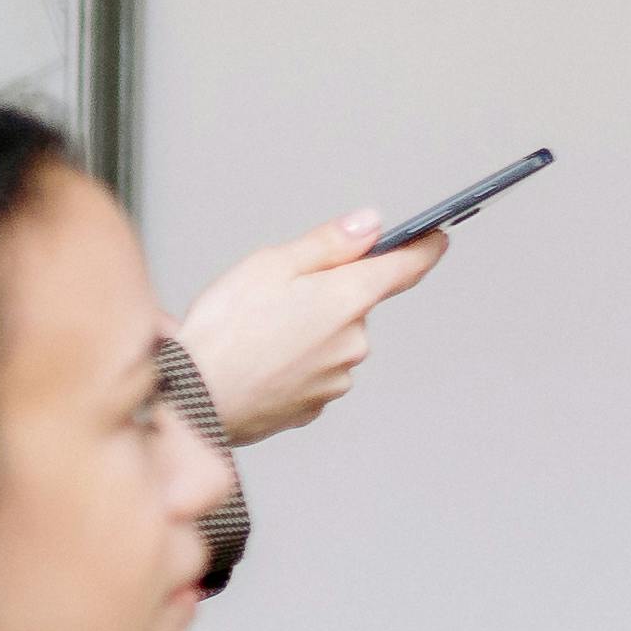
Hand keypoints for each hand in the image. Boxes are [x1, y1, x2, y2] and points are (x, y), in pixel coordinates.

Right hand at [176, 215, 448, 443]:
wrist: (194, 398)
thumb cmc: (225, 330)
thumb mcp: (273, 264)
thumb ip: (329, 244)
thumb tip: (371, 225)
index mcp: (349, 299)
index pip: (406, 268)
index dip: (423, 249)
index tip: (436, 238)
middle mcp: (355, 342)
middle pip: (355, 306)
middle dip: (326, 297)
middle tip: (276, 299)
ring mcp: (338, 378)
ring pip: (333, 341)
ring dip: (307, 333)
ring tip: (258, 334)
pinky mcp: (315, 406)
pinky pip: (313, 373)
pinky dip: (293, 364)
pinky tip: (259, 361)